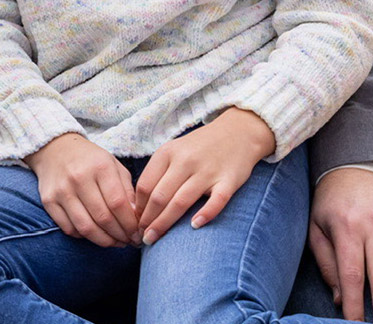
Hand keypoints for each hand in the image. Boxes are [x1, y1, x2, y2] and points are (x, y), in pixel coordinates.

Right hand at [26, 133, 138, 247]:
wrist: (55, 149)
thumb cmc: (90, 160)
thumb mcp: (114, 166)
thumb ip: (127, 191)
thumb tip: (135, 219)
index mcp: (100, 167)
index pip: (118, 203)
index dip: (130, 224)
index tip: (137, 234)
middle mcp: (79, 178)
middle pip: (103, 218)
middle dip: (120, 235)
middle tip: (128, 241)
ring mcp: (61, 190)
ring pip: (86, 227)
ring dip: (104, 241)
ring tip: (114, 242)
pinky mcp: (48, 201)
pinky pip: (69, 229)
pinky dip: (85, 237)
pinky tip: (95, 234)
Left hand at [134, 108, 274, 241]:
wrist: (238, 132)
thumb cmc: (199, 148)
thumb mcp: (173, 152)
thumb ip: (157, 174)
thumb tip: (138, 207)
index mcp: (167, 153)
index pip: (145, 185)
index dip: (137, 208)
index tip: (134, 223)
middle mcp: (185, 161)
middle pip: (159, 196)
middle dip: (147, 221)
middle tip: (142, 238)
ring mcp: (208, 171)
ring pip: (181, 201)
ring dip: (164, 223)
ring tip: (154, 240)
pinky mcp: (229, 180)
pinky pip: (216, 201)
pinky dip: (205, 214)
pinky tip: (194, 226)